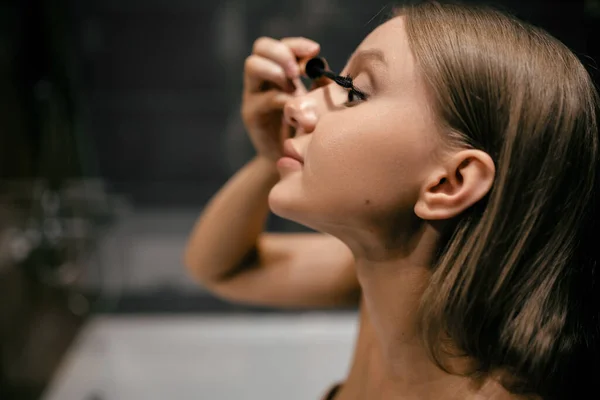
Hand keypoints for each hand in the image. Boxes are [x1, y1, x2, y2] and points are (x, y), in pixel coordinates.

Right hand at [241, 36, 320, 162]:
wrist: (290, 159)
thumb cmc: (305, 128)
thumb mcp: (316, 102)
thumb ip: (319, 84)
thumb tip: (322, 66)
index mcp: (279, 71)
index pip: (282, 45)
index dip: (296, 44)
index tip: (315, 50)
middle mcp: (262, 79)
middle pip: (261, 47)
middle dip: (282, 53)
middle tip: (298, 71)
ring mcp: (253, 95)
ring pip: (252, 66)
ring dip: (276, 71)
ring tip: (293, 87)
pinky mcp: (251, 114)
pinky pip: (263, 98)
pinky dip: (281, 98)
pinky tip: (293, 107)